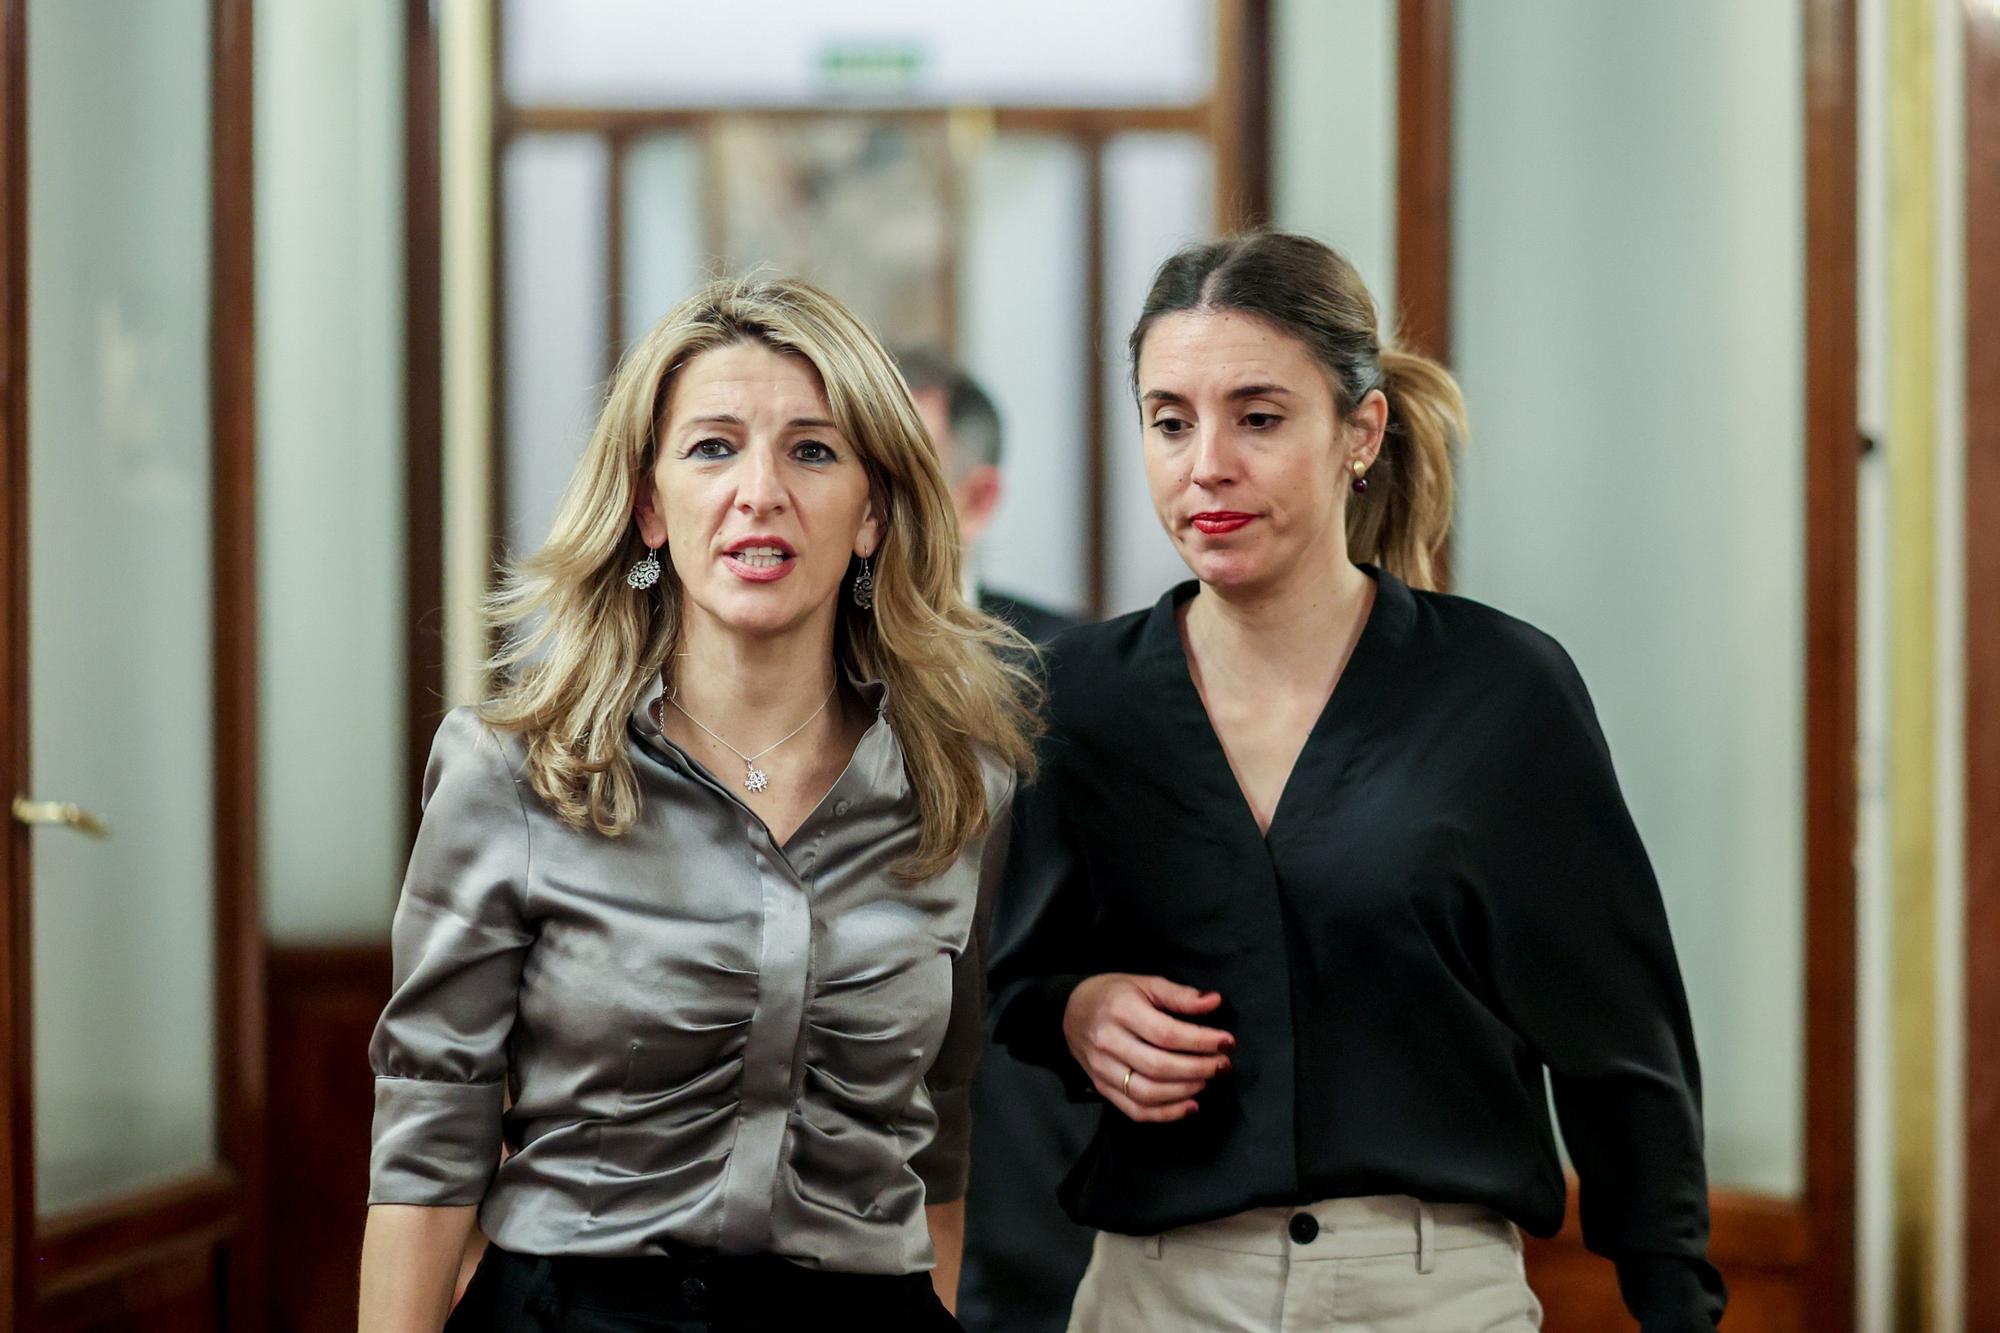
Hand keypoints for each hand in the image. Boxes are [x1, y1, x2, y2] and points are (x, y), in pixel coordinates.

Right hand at [1063, 974, 1233, 1121]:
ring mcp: (1103, 1069)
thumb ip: (1179, 995)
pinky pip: (1135, 1109)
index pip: (1166, 1034)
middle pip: (1159, 1066)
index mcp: (1121, 1010)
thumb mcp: (1145, 983)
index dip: (1201, 1041)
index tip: (1227, 1042)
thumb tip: (1213, 1002)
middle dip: (1198, 1069)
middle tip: (1222, 1064)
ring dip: (1185, 1091)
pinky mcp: (1102, 1088)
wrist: (1069, 1011)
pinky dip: (1166, 1114)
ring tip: (1207, 1080)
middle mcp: (1109, 1042)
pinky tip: (1189, 1105)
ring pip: (1148, 1092)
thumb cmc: (1113, 995)